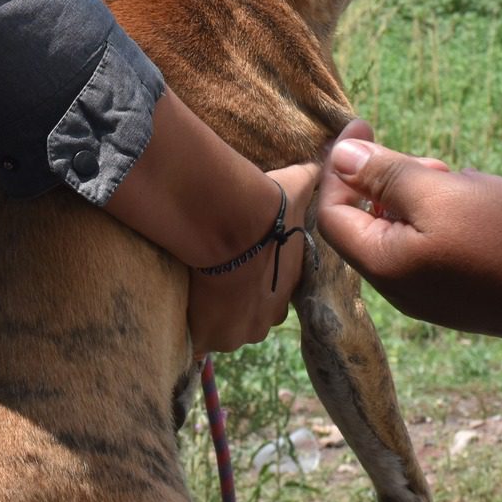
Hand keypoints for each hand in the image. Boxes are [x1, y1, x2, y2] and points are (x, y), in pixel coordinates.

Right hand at [186, 160, 318, 353]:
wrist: (236, 222)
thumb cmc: (269, 208)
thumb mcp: (297, 188)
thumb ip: (310, 179)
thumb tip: (324, 158)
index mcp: (287, 290)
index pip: (273, 295)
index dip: (258, 282)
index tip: (241, 265)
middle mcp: (265, 320)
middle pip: (249, 319)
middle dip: (235, 305)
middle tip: (214, 278)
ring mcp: (235, 333)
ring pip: (222, 330)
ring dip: (209, 316)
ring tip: (191, 290)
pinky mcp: (206, 338)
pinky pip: (194, 343)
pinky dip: (187, 331)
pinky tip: (176, 310)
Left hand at [315, 122, 501, 346]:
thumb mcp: (442, 193)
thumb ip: (386, 176)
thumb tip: (340, 158)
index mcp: (385, 265)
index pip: (332, 214)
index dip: (339, 166)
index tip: (364, 125)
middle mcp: (403, 286)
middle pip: (368, 222)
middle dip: (387, 179)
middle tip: (429, 160)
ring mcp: (438, 293)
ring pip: (407, 231)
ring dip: (423, 194)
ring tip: (462, 179)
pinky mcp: (470, 290)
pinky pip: (439, 244)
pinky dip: (449, 215)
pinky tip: (484, 201)